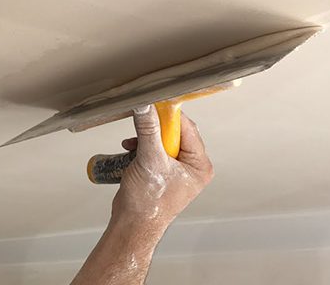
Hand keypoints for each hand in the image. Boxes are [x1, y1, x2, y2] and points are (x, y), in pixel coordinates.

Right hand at [111, 105, 213, 230]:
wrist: (133, 224)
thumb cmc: (149, 204)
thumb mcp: (149, 160)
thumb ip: (148, 131)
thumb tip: (146, 107)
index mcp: (199, 165)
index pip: (188, 129)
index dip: (169, 117)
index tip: (154, 105)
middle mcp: (191, 166)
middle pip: (174, 132)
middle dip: (154, 130)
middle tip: (141, 125)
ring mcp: (176, 169)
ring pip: (161, 140)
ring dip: (145, 138)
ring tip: (133, 146)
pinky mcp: (161, 170)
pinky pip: (153, 149)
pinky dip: (141, 146)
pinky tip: (130, 150)